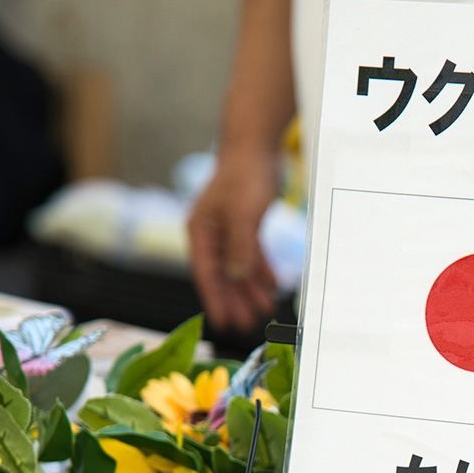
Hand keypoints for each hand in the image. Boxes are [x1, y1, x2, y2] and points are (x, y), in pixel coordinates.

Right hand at [186, 149, 279, 331]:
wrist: (255, 147)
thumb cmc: (244, 176)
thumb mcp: (244, 215)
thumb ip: (240, 247)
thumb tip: (237, 277)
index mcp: (201, 232)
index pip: (206, 274)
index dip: (215, 300)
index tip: (223, 322)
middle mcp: (211, 235)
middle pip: (222, 276)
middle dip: (235, 301)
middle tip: (247, 325)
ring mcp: (228, 231)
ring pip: (238, 268)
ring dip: (251, 289)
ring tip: (264, 311)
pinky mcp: (245, 225)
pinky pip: (252, 255)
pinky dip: (261, 270)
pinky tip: (273, 286)